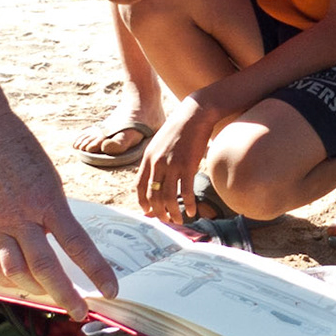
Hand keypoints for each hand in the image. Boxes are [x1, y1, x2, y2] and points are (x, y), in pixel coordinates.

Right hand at [0, 116, 118, 317]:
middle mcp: (21, 216)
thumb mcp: (49, 176)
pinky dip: (3, 278)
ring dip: (34, 291)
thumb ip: (55, 210)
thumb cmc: (20, 147)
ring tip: (50, 298)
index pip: (78, 244)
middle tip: (80, 312)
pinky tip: (15, 283)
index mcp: (48, 200)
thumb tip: (64, 240)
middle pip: (45, 268)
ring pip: (14, 272)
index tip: (112, 290)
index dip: (96, 271)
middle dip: (65, 295)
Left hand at [136, 92, 226, 225]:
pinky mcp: (188, 165)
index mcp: (148, 158)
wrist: (195, 114)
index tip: (149, 212)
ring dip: (173, 212)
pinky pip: (186, 191)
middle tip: (166, 220)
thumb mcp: (160, 144)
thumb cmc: (179, 130)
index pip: (140, 187)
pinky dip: (189, 204)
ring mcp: (172, 165)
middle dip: (158, 212)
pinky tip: (193, 211)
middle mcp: (157, 163)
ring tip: (179, 220)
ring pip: (168, 197)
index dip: (143, 203)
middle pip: (153, 196)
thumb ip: (155, 160)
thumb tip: (156, 178)